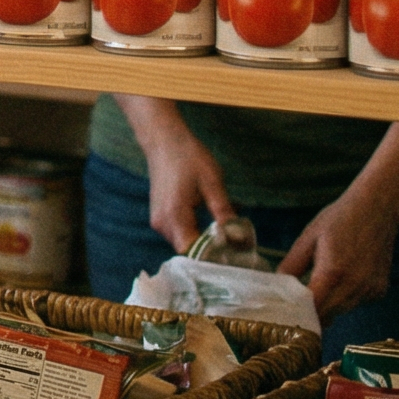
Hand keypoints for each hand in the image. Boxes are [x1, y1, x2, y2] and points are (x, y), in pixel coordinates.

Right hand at [121, 97, 235, 251]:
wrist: (163, 140)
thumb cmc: (188, 158)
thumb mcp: (213, 183)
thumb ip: (224, 212)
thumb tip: (239, 238)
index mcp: (175, 217)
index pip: (193, 253)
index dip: (214, 258)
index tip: (236, 258)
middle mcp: (162, 224)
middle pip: (189, 251)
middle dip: (213, 251)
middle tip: (239, 247)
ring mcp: (159, 221)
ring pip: (184, 243)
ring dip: (206, 241)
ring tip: (230, 234)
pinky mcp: (160, 216)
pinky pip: (180, 233)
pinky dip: (197, 233)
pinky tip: (214, 224)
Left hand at [280, 186, 398, 320]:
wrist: (377, 210)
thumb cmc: (340, 220)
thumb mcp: (308, 238)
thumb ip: (291, 265)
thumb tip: (277, 285)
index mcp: (333, 273)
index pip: (313, 309)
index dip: (299, 314)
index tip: (287, 314)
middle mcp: (355, 286)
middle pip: (327, 315)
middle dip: (311, 313)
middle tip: (297, 306)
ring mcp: (371, 290)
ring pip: (342, 311)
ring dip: (329, 306)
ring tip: (319, 286)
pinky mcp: (380, 291)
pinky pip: (356, 304)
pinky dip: (346, 299)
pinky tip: (343, 279)